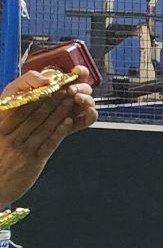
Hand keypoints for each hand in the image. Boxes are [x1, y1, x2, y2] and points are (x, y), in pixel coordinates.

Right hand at [0, 70, 95, 205]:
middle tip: (66, 88)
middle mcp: (11, 137)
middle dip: (52, 100)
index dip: (37, 96)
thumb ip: (6, 126)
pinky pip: (48, 143)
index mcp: (1, 128)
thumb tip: (17, 110)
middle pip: (35, 114)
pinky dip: (59, 131)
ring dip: (59, 111)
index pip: (21, 108)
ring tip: (71, 100)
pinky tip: (68, 122)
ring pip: (44, 126)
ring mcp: (23, 149)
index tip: (49, 86)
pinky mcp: (33, 161)